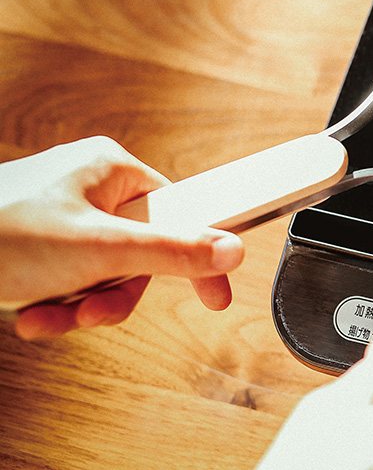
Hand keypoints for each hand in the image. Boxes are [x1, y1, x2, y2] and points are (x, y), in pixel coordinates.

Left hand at [0, 136, 244, 338]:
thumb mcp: (99, 249)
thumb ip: (173, 253)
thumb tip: (231, 250)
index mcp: (112, 168)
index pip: (180, 212)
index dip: (195, 257)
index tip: (214, 296)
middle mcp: (90, 187)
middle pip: (140, 252)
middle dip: (114, 293)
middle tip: (92, 311)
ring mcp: (63, 216)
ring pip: (104, 273)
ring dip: (81, 304)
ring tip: (49, 313)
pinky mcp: (38, 243)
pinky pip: (72, 279)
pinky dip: (56, 303)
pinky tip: (31, 309)